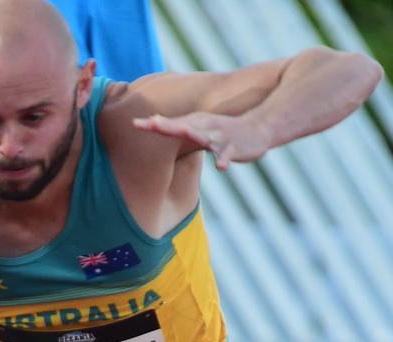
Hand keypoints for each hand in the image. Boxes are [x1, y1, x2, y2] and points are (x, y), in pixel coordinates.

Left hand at [133, 111, 268, 170]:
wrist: (258, 129)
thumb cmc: (223, 131)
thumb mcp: (199, 128)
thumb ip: (178, 127)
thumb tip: (154, 122)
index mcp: (195, 123)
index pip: (170, 124)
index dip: (152, 124)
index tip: (134, 123)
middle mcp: (205, 127)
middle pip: (183, 126)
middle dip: (167, 125)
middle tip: (151, 123)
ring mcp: (219, 137)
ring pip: (206, 136)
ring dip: (195, 134)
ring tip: (184, 132)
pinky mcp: (233, 148)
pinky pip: (227, 155)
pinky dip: (224, 161)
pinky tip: (220, 167)